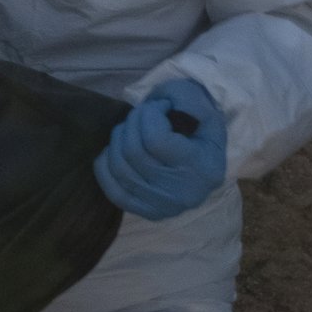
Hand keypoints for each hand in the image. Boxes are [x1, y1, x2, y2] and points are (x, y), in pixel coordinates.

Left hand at [94, 80, 228, 219]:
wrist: (205, 164)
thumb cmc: (201, 131)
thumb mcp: (203, 107)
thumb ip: (183, 99)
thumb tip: (154, 104)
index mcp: (203, 168)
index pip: (156, 140)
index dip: (149, 114)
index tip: (159, 106)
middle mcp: (182, 194)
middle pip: (133, 152)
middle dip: (132, 122)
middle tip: (142, 113)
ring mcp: (162, 207)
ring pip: (119, 167)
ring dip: (119, 138)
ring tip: (131, 128)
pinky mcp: (145, 212)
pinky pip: (112, 189)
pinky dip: (106, 165)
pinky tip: (116, 149)